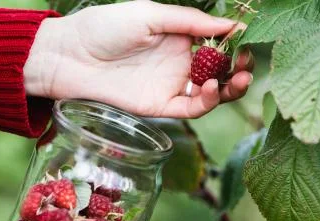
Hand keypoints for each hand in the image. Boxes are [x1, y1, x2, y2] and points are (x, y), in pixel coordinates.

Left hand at [25, 1, 253, 118]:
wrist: (70, 56)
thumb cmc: (104, 27)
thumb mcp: (149, 13)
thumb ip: (188, 20)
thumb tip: (231, 24)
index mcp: (177, 37)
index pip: (217, 43)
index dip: (235, 43)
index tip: (249, 39)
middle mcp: (178, 63)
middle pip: (219, 71)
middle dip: (238, 68)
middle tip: (247, 64)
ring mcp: (169, 86)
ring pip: (211, 93)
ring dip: (230, 88)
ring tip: (238, 78)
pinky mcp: (159, 106)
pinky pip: (191, 108)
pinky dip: (207, 102)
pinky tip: (211, 89)